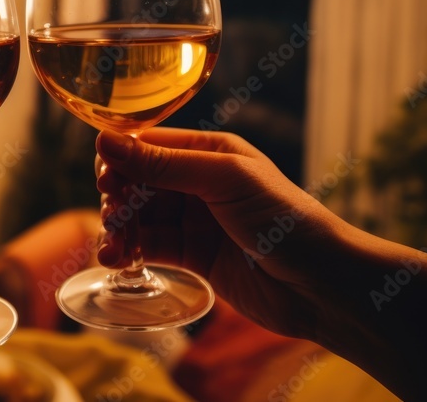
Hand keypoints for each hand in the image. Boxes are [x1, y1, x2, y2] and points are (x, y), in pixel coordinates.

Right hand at [95, 128, 348, 340]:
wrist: (322, 284)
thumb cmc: (284, 219)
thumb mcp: (222, 180)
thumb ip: (162, 164)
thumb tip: (104, 141)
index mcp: (210, 150)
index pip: (149, 144)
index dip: (121, 159)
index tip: (104, 180)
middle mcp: (199, 180)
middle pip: (138, 181)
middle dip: (117, 197)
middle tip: (112, 217)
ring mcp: (195, 219)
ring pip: (139, 216)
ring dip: (118, 229)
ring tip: (110, 250)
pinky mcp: (194, 255)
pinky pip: (150, 245)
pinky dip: (129, 251)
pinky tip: (117, 260)